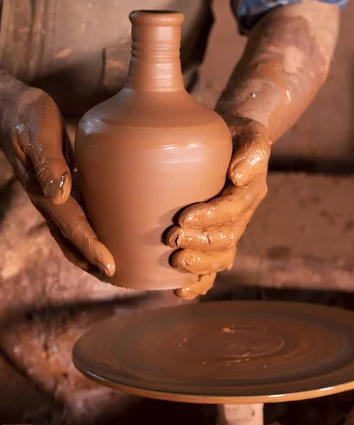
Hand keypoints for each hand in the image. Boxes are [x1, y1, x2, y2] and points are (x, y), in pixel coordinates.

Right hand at [0, 84, 114, 276]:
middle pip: (70, 238)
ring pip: (70, 232)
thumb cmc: (29, 118)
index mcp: (42, 190)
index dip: (90, 246)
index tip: (110, 265)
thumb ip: (49, 162)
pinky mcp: (59, 187)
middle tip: (118, 277)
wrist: (12, 111)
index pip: (71, 225)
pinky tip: (105, 230)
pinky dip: (87, 230)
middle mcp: (47, 199)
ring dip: (87, 251)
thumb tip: (60, 195)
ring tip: (110, 267)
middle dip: (92, 259)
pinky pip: (73, 216)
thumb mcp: (38, 133)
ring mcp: (52, 196)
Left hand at [167, 117, 269, 299]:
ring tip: (175, 263)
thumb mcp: (251, 133)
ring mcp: (230, 228)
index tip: (183, 218)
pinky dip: (200, 282)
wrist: (234, 140)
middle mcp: (241, 214)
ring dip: (200, 265)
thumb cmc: (237, 134)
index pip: (232, 209)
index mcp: (248, 191)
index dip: (210, 217)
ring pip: (221, 257)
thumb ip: (252, 151)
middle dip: (200, 243)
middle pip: (226, 238)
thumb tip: (238, 175)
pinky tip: (180, 291)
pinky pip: (213, 266)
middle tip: (173, 239)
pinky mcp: (215, 236)